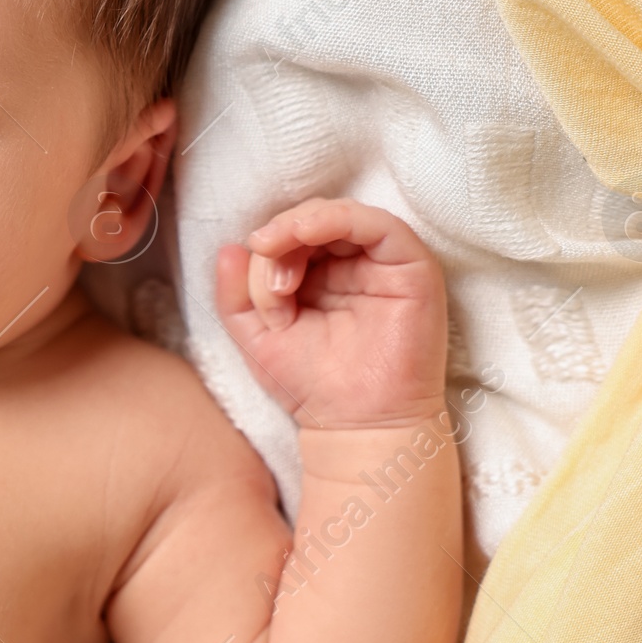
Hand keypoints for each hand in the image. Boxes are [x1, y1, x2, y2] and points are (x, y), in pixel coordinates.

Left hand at [215, 198, 447, 429]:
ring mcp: (384, 264)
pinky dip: (339, 218)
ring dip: (299, 227)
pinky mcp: (413, 266)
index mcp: (319, 276)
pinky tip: (305, 231)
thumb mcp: (255, 336)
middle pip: (311, 221)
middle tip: (270, 284)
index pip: (289, 238)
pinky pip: (379, 224)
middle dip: (279, 241)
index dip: (265, 253)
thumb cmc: (311, 385)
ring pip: (340, 216)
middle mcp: (353, 265)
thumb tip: (228, 247)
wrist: (357, 426)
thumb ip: (235, 294)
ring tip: (276, 253)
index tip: (257, 297)